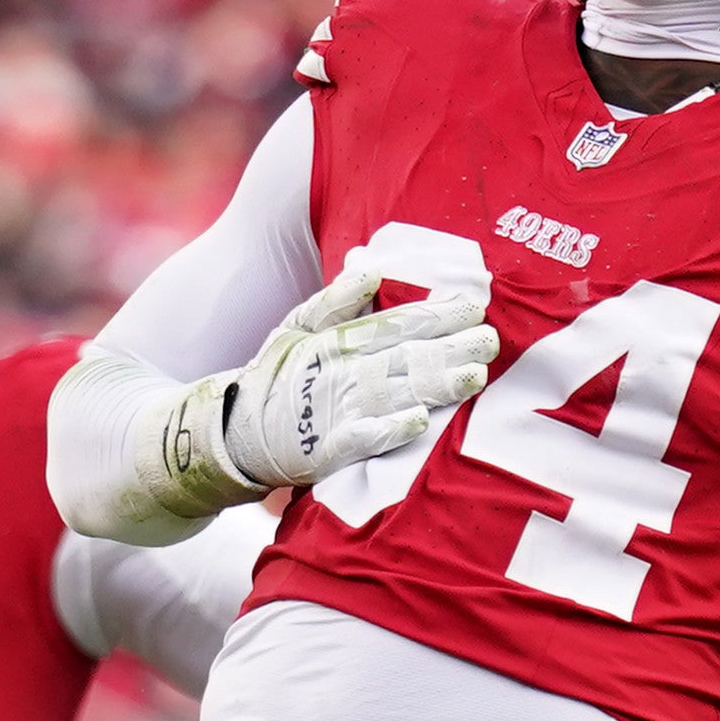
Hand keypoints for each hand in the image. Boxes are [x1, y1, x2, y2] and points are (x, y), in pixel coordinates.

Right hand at [180, 266, 500, 496]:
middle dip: (450, 347)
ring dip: (433, 385)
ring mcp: (333, 411)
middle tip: (491, 339)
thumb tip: (373, 268)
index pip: (395, 324)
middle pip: (404, 357)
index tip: (475, 305)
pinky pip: (361, 439)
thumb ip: (335, 299)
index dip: (436, 315)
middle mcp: (339, 372)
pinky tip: (420, 420)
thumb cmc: (274, 377)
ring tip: (474, 376)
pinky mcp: (326, 451)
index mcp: (336, 340)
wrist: (228, 432)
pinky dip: (388, 429)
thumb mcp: (296, 327)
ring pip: (393, 393)